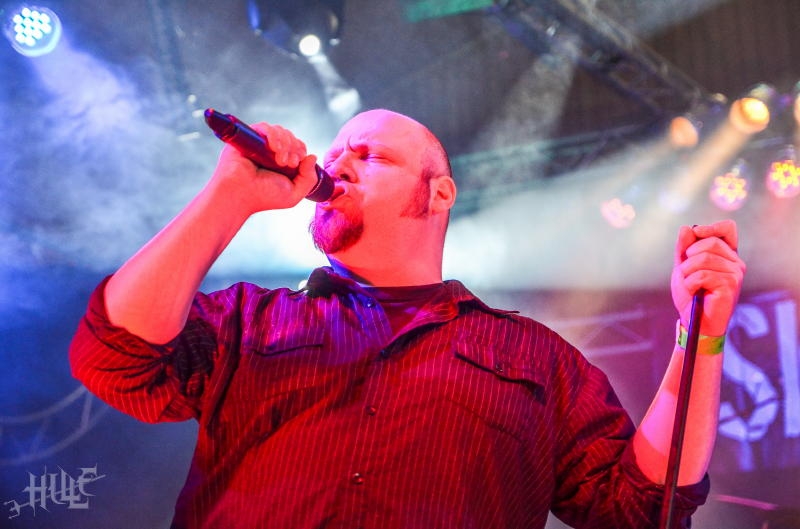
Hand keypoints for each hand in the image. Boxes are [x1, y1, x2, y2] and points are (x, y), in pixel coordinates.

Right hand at [210, 122, 319, 214]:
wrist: (239, 195)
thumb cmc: (263, 197)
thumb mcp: (294, 193)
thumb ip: (309, 178)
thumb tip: (312, 156)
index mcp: (282, 162)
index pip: (297, 147)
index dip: (300, 151)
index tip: (295, 165)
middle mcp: (271, 151)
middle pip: (290, 137)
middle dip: (293, 148)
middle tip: (288, 164)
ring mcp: (259, 143)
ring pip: (280, 131)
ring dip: (285, 143)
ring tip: (279, 160)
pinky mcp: (248, 137)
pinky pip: (265, 127)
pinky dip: (273, 135)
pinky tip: (273, 148)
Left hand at [671, 220, 745, 335]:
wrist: (695, 321)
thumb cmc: (691, 295)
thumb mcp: (683, 267)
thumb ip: (684, 248)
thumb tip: (687, 228)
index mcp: (727, 255)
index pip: (728, 228)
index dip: (710, 228)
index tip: (696, 235)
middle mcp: (735, 262)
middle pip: (710, 242)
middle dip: (689, 256)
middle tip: (687, 272)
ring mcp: (735, 273)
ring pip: (703, 258)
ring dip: (687, 272)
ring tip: (690, 285)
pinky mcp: (730, 285)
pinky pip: (702, 274)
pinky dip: (690, 283)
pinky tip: (695, 292)